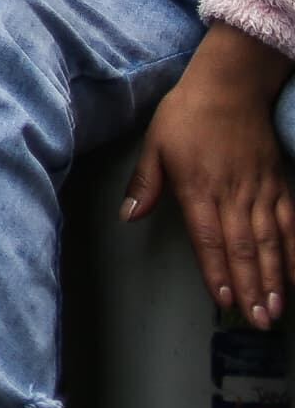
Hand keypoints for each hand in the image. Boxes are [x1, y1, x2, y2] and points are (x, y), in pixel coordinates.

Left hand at [130, 25, 294, 323]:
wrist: (230, 86)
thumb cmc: (187, 115)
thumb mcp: (155, 144)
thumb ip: (146, 183)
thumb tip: (129, 216)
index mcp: (198, 187)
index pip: (208, 238)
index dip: (216, 270)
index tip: (223, 300)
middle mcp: (233, 194)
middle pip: (243, 248)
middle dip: (251, 287)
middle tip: (258, 321)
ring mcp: (261, 191)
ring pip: (271, 242)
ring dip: (276, 278)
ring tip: (278, 310)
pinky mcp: (280, 185)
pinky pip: (292, 224)